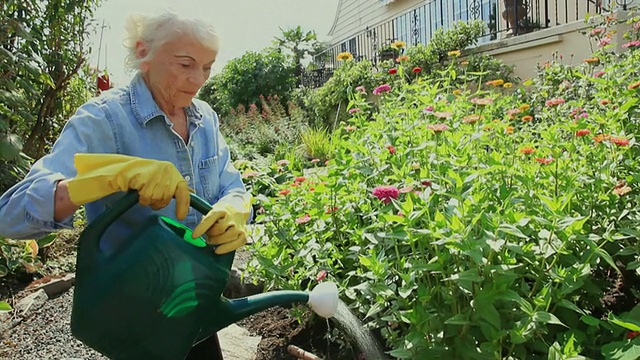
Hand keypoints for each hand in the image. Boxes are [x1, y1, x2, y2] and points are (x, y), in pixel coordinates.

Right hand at [66, 153, 190, 219]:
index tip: (180, 217)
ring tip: (143, 190)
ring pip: (156, 199)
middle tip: (150, 194)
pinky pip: (145, 198)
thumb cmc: (145, 176)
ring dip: (148, 199)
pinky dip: (141, 198)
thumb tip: (192, 192)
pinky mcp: (144, 178)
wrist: (125, 168)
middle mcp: (166, 171)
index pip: (183, 191)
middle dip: (158, 201)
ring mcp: (155, 174)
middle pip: (166, 198)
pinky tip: (137, 189)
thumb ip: (175, 186)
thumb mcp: (163, 180)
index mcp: (172, 172)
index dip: (183, 205)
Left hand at [192, 192, 251, 253]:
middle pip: (218, 230)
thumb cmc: (221, 214)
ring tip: (214, 240)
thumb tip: (196, 235)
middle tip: (208, 236)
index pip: (210, 218)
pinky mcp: (243, 235)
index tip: (194, 236)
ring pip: (225, 238)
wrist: (239, 209)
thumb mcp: (212, 211)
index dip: (202, 228)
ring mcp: (239, 227)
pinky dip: (226, 249)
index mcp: (221, 210)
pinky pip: (235, 244)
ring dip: (216, 242)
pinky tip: (218, 250)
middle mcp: (232, 218)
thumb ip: (205, 221)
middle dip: (210, 235)